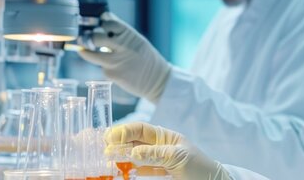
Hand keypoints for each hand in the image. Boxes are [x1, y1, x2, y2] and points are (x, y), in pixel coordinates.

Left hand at [77, 13, 170, 102]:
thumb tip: (104, 19)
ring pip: (91, 53)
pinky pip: (101, 67)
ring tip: (83, 49)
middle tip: (85, 38)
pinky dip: (103, 65)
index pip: (108, 22)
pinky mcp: (111, 74)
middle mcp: (122, 46)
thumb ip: (121, 32)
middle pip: (96, 36)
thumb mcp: (137, 40)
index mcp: (130, 35)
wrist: (158, 81)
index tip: (95, 24)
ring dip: (85, 50)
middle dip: (88, 37)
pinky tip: (112, 67)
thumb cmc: (146, 58)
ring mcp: (116, 61)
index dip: (99, 22)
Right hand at [106, 122, 231, 179]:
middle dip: (118, 143)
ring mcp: (157, 161)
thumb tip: (134, 151)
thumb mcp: (179, 156)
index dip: (125, 130)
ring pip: (134, 156)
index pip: (141, 129)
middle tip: (103, 147)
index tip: (111, 136)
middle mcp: (159, 147)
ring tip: (107, 158)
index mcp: (165, 136)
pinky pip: (139, 170)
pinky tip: (119, 170)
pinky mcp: (157, 175)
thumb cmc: (200, 166)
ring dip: (120, 156)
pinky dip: (128, 170)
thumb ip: (156, 153)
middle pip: (134, 142)